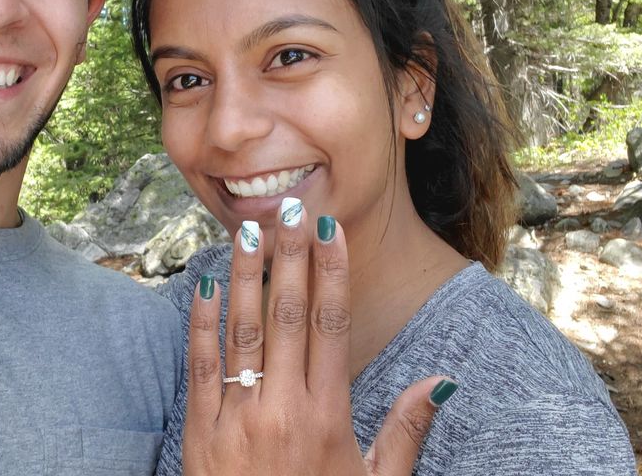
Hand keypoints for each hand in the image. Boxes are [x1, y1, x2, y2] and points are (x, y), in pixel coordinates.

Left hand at [183, 203, 454, 474]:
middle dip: (291, 258)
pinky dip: (201, 323)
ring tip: (247, 231)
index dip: (332, 274)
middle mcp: (282, 409)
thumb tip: (441, 381)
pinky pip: (200, 365)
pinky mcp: (199, 430)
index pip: (331, 327)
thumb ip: (405, 431)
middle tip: (291, 209)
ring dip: (244, 276)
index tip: (330, 232)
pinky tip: (203, 285)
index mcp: (328, 417)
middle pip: (288, 316)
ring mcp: (237, 417)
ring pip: (242, 331)